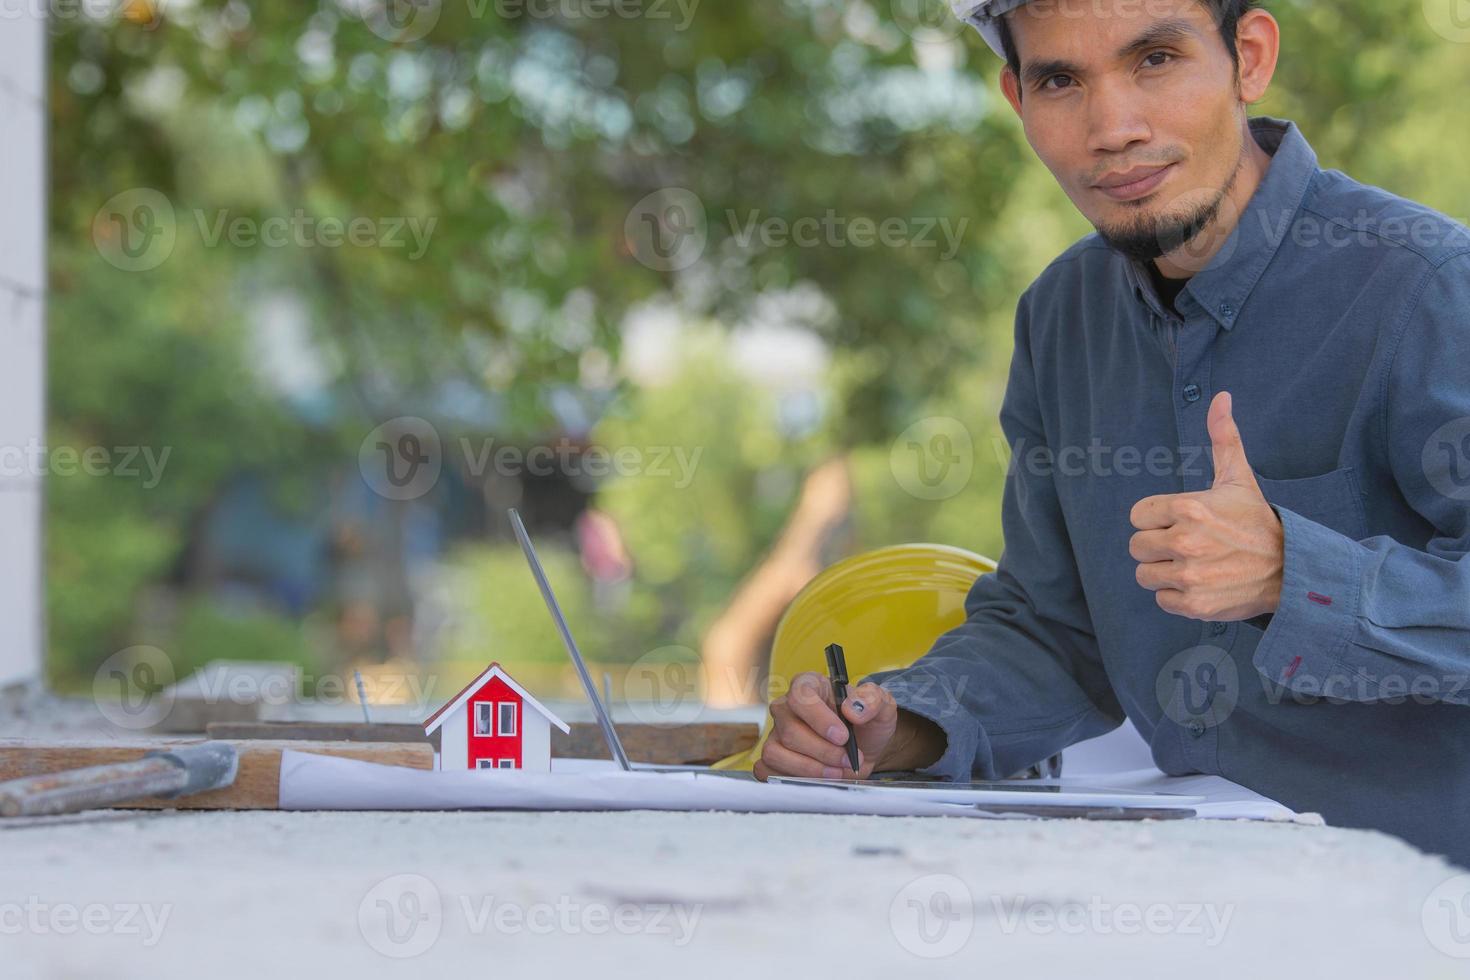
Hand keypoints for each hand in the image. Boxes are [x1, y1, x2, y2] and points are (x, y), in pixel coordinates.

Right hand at [752, 671, 898, 780]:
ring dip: (811, 768)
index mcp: (809, 686)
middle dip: (823, 751)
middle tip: (848, 759)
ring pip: (776, 752)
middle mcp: (787, 707)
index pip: (800, 696)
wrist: (865, 750)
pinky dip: (796, 779)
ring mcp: (776, 733)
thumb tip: (853, 709)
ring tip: (837, 771)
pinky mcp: (773, 757)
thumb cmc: (867, 723)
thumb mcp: (882, 706)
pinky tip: (820, 777)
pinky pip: (769, 770)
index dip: (819, 718)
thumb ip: (873, 701)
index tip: (842, 737)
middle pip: (790, 730)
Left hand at [1129, 391, 1284, 621]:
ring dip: (1164, 572)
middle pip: (1136, 546)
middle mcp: (1185, 542)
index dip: (1156, 519)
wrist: (1292, 570)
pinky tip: (1202, 584)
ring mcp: (1189, 576)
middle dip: (1157, 546)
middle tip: (1188, 545)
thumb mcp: (1238, 478)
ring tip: (1195, 564)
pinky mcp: (1194, 605)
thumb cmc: (1256, 522)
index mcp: (1188, 507)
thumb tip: (1220, 396)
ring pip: (1145, 574)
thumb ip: (1222, 437)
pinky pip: (1161, 599)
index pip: (1137, 515)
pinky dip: (1177, 596)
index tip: (1181, 521)